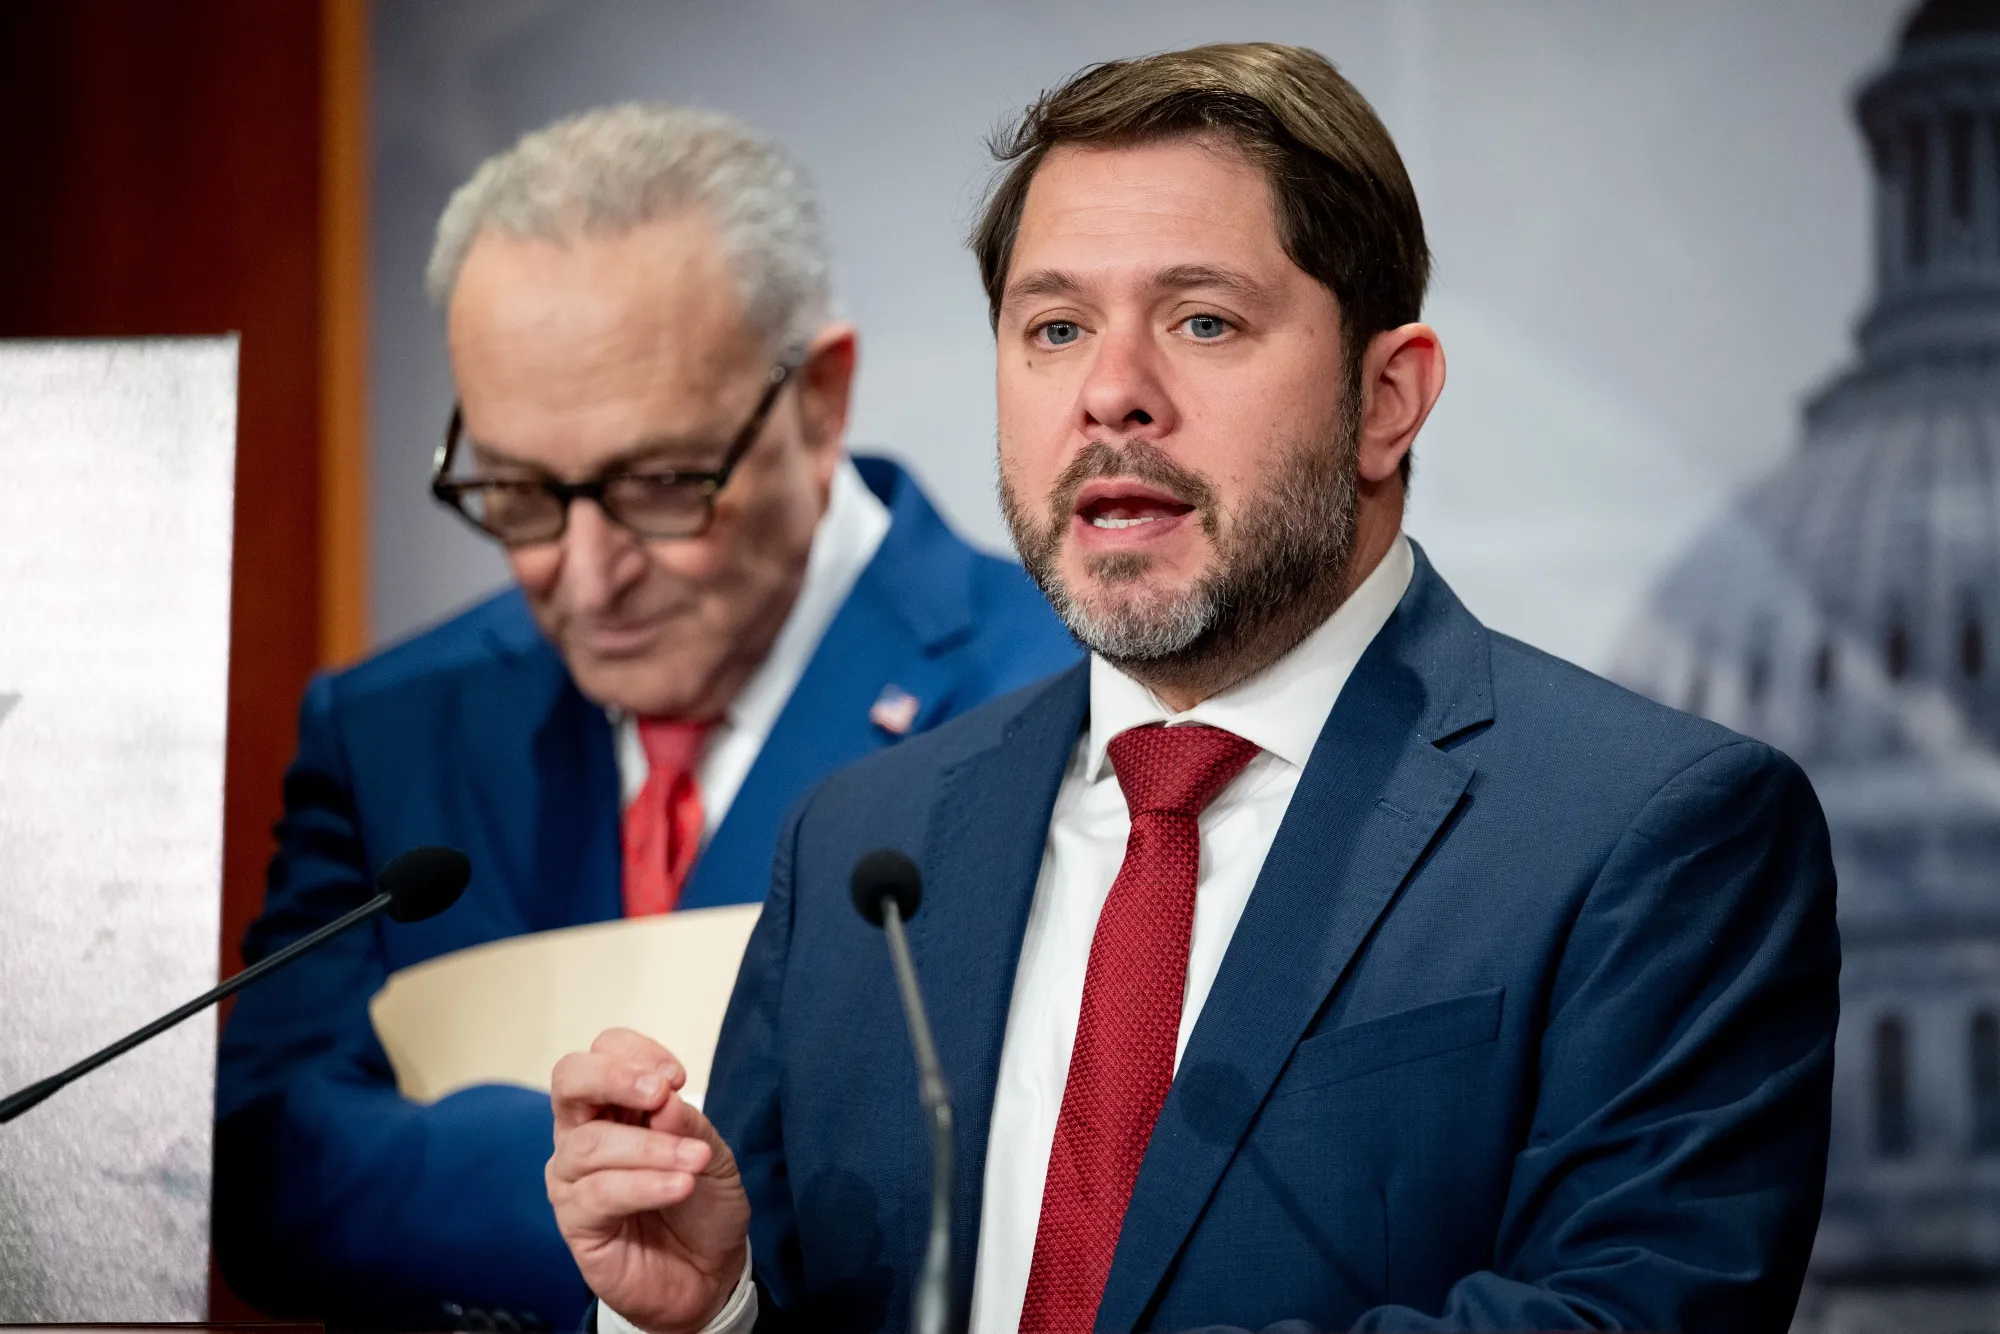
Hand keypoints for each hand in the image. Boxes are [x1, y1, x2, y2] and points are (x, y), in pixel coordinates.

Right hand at [548, 1028, 751, 1332]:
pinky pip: (598, 1194)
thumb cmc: (702, 1203)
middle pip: (570, 1080)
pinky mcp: (576, 1222)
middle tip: (660, 1091)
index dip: (636, 1053)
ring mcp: (573, 1178)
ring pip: (589, 1143)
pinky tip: (678, 1187)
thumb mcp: (710, 1153)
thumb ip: (687, 1123)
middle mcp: (584, 1132)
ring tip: (693, 1160)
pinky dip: (644, 1185)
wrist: (709, 1270)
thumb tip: (664, 1098)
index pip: (603, 1051)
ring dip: (649, 1147)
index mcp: (615, 1104)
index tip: (677, 1077)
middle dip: (614, 1076)